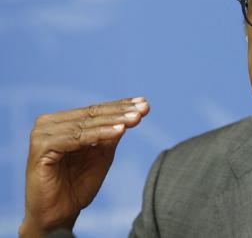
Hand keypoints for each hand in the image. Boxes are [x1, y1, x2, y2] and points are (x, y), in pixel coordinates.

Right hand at [19, 97, 149, 236]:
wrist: (59, 214)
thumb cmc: (78, 185)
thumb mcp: (102, 155)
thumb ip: (112, 134)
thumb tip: (133, 113)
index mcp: (62, 122)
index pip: (96, 110)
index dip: (121, 105)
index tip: (145, 104)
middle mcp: (50, 124)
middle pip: (92, 114)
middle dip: (121, 111)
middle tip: (143, 109)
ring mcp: (42, 134)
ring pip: (86, 124)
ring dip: (113, 121)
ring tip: (135, 119)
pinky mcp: (40, 148)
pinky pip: (76, 138)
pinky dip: (99, 134)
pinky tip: (119, 131)